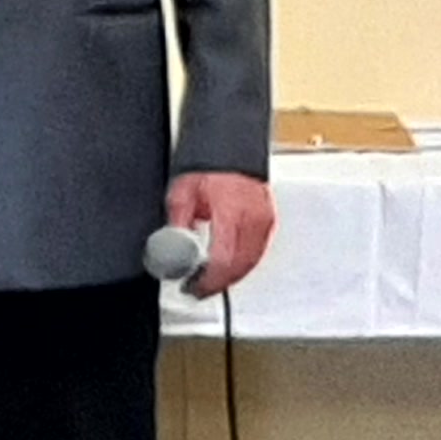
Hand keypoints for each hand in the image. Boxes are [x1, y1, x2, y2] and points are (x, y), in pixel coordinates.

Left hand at [167, 172, 274, 297]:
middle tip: (198, 289)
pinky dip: (241, 264)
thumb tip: (172, 252)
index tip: (193, 287)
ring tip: (209, 280)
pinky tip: (226, 267)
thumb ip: (179, 226)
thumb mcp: (181, 195)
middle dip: (218, 283)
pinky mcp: (268, 221)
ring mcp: (265, 220)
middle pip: (240, 266)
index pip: (224, 258)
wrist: (229, 149)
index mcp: (231, 211)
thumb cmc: (207, 168)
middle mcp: (253, 218)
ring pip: (251, 262)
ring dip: (230, 276)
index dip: (208, 280)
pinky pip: (257, 252)